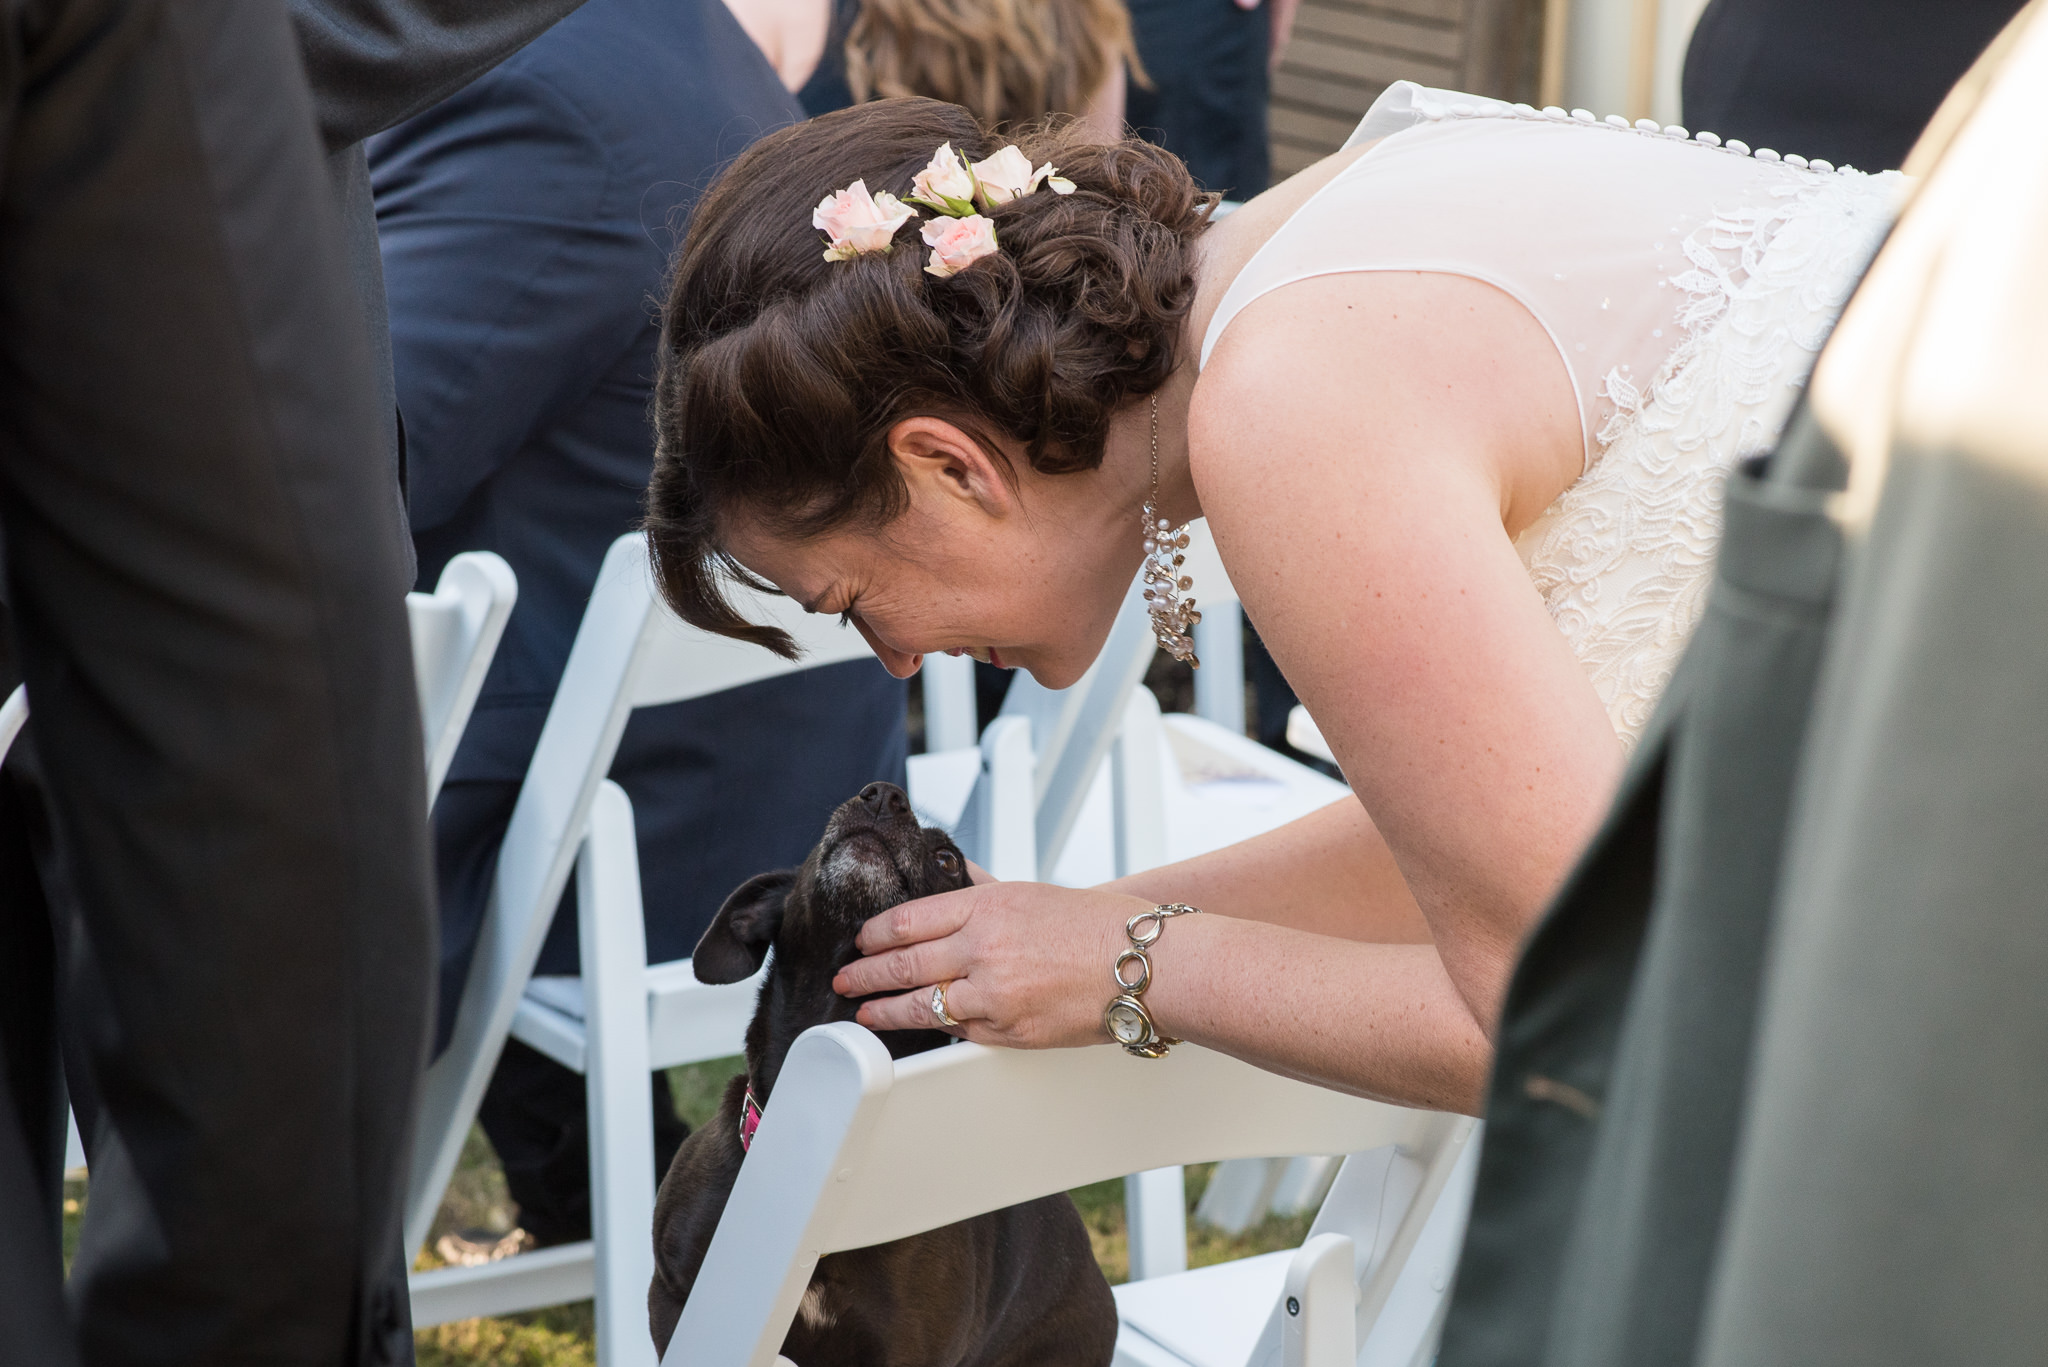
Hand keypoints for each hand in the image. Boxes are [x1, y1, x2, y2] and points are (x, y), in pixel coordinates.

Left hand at [831, 879, 1155, 1047]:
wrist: (1149, 967)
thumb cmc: (1104, 928)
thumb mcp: (1035, 893)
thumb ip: (986, 891)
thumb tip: (958, 877)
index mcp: (989, 906)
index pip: (911, 919)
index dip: (877, 934)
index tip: (861, 941)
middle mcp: (985, 948)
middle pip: (904, 964)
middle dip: (866, 974)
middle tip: (845, 979)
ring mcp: (994, 993)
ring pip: (921, 1006)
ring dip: (884, 1011)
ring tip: (864, 1014)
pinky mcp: (1008, 1031)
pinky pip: (959, 1030)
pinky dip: (934, 1028)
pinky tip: (919, 1028)